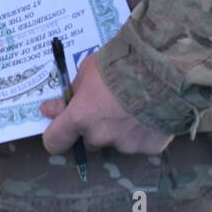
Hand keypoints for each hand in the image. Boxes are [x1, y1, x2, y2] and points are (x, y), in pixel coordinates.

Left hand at [39, 51, 171, 156]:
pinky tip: (151, 112)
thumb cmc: (119, 64)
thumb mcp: (87, 70)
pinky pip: (141, 142)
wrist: (162, 69)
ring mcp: (126, 145)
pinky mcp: (150, 147)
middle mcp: (99, 136)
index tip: (60, 128)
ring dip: (119, 128)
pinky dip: (143, 131)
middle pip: (89, 139)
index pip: (55, 142)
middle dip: (94, 126)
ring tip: (135, 104)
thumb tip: (50, 109)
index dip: (55, 136)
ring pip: (116, 141)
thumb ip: (71, 94)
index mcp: (80, 117)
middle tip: (107, 104)